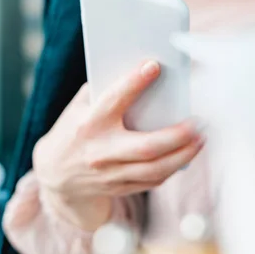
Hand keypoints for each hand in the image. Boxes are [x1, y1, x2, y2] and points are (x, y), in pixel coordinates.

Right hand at [33, 60, 203, 229]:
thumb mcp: (79, 107)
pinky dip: (172, 167)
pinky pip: (152, 181)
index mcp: (88, 124)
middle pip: (146, 146)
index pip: (113, 101)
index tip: (154, 66)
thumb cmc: (73, 129)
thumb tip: (143, 75)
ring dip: (183, 154)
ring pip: (154, 169)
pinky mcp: (118, 187)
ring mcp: (109, 174)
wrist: (53, 174)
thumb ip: (104, 92)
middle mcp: (99, 151)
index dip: (134, 83)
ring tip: (201, 138)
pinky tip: (185, 154)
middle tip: (198, 122)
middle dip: (177, 135)